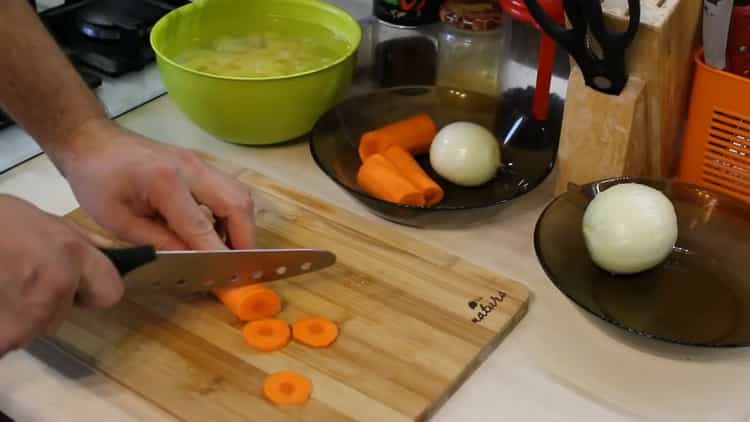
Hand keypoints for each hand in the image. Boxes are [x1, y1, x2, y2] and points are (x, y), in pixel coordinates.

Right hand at [0, 195, 122, 355]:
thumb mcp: (42, 218)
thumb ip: (72, 244)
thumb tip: (87, 265)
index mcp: (72, 254)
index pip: (110, 293)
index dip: (91, 291)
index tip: (76, 287)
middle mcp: (57, 287)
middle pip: (63, 313)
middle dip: (45, 302)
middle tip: (17, 279)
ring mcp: (29, 316)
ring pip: (34, 328)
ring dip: (18, 316)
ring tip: (0, 287)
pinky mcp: (4, 338)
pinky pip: (9, 340)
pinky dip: (1, 328)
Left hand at [57, 118, 255, 250]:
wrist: (92, 141)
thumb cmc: (96, 181)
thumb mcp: (119, 222)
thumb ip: (159, 243)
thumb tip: (193, 263)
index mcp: (165, 182)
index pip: (202, 226)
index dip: (218, 255)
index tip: (228, 280)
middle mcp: (191, 168)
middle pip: (238, 203)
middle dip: (246, 238)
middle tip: (239, 266)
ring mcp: (200, 163)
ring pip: (239, 195)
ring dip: (241, 226)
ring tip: (228, 251)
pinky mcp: (201, 165)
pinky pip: (228, 191)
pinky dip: (231, 215)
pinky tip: (217, 233)